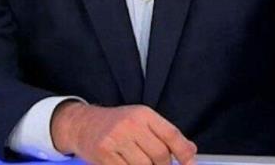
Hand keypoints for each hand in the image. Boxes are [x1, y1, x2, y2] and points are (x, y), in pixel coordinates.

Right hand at [51, 101, 197, 164]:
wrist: (83, 124)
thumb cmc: (117, 124)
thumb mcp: (142, 120)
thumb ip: (165, 134)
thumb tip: (191, 152)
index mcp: (144, 114)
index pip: (171, 134)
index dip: (184, 152)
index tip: (190, 164)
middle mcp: (130, 124)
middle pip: (160, 155)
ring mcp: (116, 140)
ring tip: (143, 164)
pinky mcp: (104, 155)